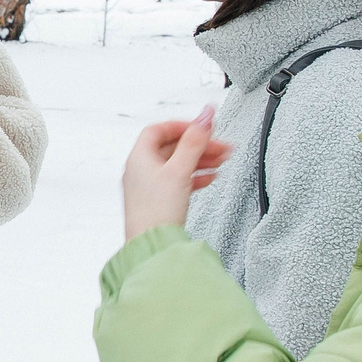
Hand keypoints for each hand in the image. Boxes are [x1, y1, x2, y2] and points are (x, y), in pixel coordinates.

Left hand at [122, 105, 230, 242]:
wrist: (153, 247)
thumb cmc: (157, 212)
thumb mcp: (180, 170)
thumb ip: (195, 141)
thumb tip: (205, 115)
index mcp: (139, 157)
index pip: (159, 130)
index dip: (182, 126)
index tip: (201, 128)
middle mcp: (140, 170)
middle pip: (171, 147)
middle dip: (198, 145)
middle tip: (220, 145)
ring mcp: (148, 186)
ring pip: (177, 164)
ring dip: (200, 159)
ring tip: (221, 160)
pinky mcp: (158, 201)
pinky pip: (178, 181)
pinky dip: (194, 176)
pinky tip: (209, 178)